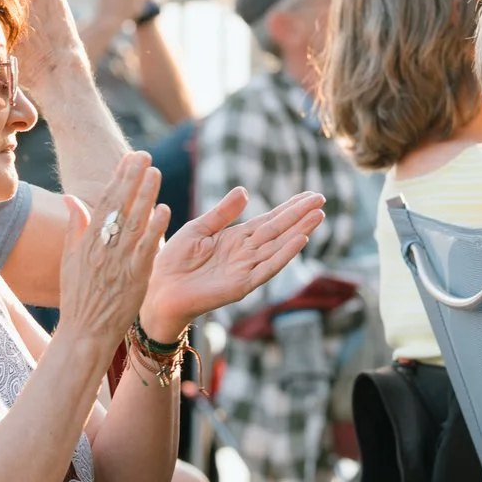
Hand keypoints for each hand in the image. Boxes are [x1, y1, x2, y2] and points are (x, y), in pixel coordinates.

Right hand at [56, 154, 169, 347]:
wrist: (85, 333)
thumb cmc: (78, 297)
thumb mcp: (70, 260)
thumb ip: (74, 227)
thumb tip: (71, 198)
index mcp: (87, 242)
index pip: (104, 202)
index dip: (117, 179)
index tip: (128, 158)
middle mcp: (102, 249)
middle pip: (120, 207)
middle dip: (132, 178)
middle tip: (144, 154)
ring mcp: (119, 262)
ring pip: (134, 222)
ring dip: (145, 196)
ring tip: (155, 172)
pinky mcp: (135, 277)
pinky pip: (146, 249)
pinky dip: (155, 228)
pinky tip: (164, 209)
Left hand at [140, 188, 324, 336]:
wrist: (159, 290)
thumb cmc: (174, 262)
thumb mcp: (198, 229)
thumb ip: (222, 213)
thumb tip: (245, 191)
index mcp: (236, 239)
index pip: (269, 220)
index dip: (289, 208)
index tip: (309, 196)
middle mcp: (246, 253)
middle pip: (279, 230)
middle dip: (300, 215)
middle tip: (322, 199)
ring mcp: (246, 269)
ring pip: (278, 247)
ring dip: (299, 231)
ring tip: (318, 215)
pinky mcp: (241, 285)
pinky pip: (267, 268)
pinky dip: (284, 255)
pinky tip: (300, 240)